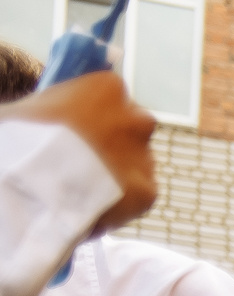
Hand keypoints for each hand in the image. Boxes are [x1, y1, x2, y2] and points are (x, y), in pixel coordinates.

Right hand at [8, 71, 156, 231]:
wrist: (33, 180)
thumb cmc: (21, 136)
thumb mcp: (30, 108)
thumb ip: (55, 108)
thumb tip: (49, 118)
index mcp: (107, 88)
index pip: (114, 97)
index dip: (99, 116)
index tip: (83, 130)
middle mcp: (135, 119)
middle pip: (135, 129)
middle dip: (118, 142)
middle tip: (91, 159)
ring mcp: (145, 156)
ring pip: (139, 164)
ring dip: (121, 173)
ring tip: (89, 187)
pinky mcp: (147, 191)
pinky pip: (139, 196)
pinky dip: (123, 202)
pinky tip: (98, 204)